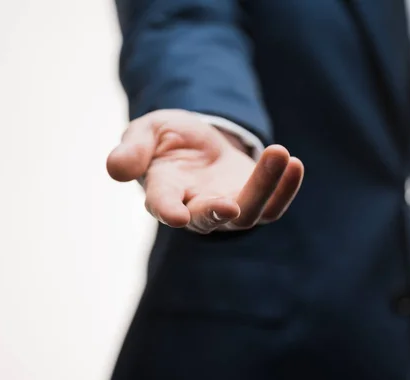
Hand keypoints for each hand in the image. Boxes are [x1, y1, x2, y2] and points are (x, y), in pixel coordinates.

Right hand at [106, 110, 303, 233]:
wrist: (200, 142)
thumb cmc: (167, 139)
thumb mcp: (146, 132)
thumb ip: (133, 149)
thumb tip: (115, 170)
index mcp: (164, 191)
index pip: (163, 204)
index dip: (168, 211)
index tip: (176, 216)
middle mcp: (195, 208)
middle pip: (209, 218)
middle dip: (219, 212)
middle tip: (230, 203)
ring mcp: (228, 208)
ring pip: (248, 212)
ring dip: (264, 187)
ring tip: (279, 152)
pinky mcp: (254, 201)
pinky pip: (273, 205)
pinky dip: (286, 188)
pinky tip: (294, 163)